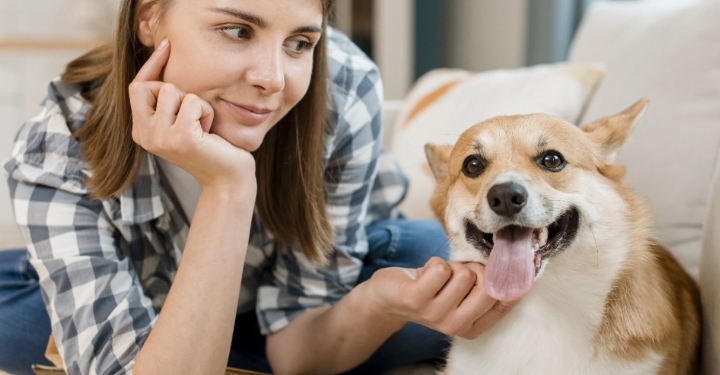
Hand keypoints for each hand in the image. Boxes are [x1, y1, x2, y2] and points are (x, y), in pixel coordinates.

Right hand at [129, 39, 255, 192]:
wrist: (228, 178)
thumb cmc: (210, 145)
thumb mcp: (182, 120)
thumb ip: (168, 99)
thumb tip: (164, 52)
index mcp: (141, 131)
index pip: (136, 87)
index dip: (152, 65)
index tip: (168, 45)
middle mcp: (144, 135)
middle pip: (149, 85)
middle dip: (176, 90)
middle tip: (193, 114)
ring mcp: (161, 138)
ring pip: (172, 90)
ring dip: (195, 103)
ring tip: (202, 125)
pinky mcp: (181, 138)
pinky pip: (192, 101)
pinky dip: (205, 111)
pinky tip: (209, 132)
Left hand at [368, 257, 517, 339]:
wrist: (387, 297)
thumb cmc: (430, 289)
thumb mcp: (461, 293)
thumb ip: (485, 285)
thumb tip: (516, 263)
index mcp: (472, 327)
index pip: (504, 300)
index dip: (505, 276)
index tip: (499, 262)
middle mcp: (456, 326)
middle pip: (487, 286)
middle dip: (474, 269)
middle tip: (456, 273)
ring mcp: (435, 315)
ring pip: (463, 274)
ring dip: (450, 266)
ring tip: (437, 276)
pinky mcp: (416, 299)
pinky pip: (440, 269)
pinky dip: (434, 263)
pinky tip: (424, 275)